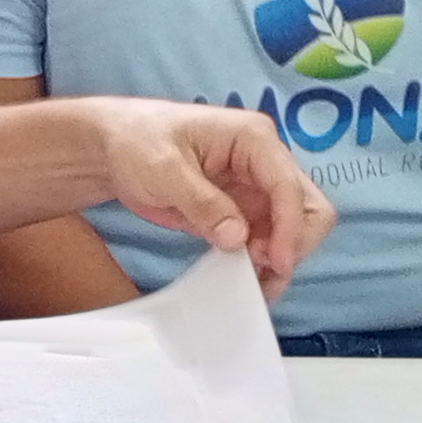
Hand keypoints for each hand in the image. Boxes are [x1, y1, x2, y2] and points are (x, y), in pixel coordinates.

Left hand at [89, 102, 331, 293]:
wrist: (114, 147)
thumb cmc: (137, 141)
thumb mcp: (163, 169)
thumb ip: (201, 203)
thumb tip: (237, 238)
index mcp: (253, 138)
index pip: (288, 186)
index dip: (289, 228)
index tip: (275, 263)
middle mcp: (264, 162)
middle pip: (307, 207)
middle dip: (293, 244)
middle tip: (260, 271)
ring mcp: (256, 189)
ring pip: (292, 230)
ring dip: (280, 259)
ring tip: (251, 284)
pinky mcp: (242, 211)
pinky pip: (266, 241)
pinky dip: (262, 263)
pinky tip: (244, 279)